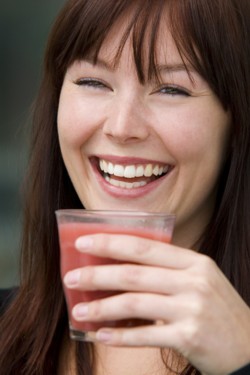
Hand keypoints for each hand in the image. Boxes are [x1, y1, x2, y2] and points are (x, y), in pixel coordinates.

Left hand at [64, 234, 249, 374]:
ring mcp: (192, 309)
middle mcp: (194, 281)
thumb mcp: (200, 280)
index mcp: (194, 262)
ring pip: (134, 303)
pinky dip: (119, 335)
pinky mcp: (189, 337)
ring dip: (101, 307)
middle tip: (71, 277)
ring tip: (79, 310)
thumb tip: (120, 267)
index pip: (144, 247)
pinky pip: (144, 335)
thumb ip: (167, 270)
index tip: (84, 242)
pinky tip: (101, 334)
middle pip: (134, 273)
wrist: (248, 347)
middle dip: (97, 274)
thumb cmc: (217, 310)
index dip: (111, 243)